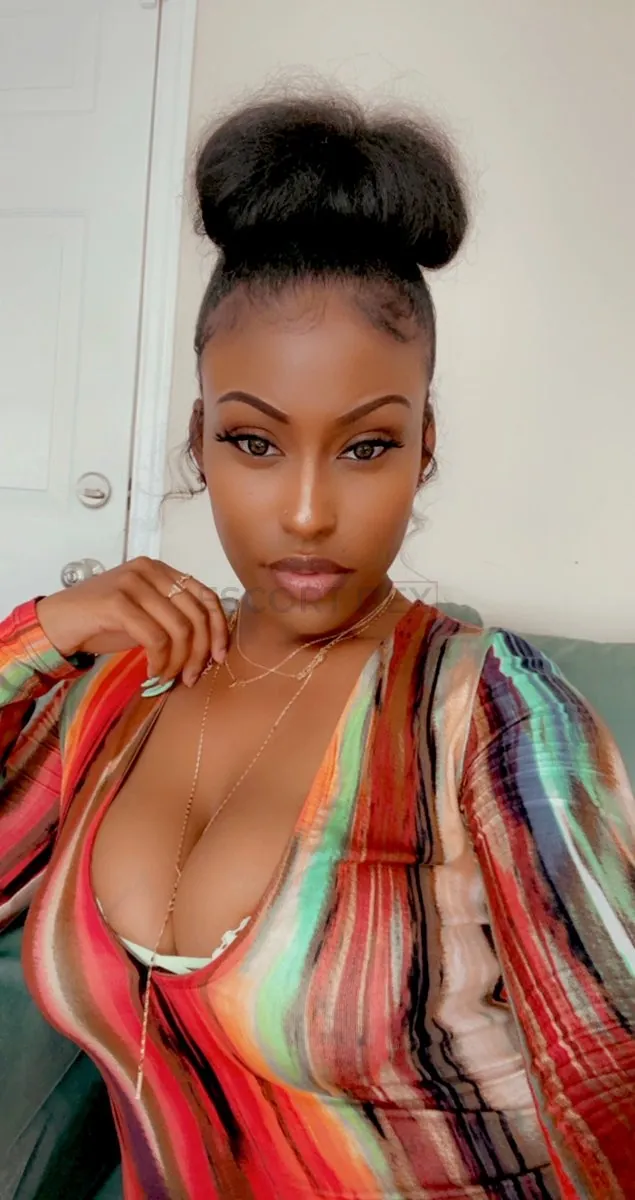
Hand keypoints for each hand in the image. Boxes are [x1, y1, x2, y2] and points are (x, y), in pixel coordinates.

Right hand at [36, 558, 228, 686]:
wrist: (56, 623)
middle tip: (191, 677)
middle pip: (196, 614)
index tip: (219, 657)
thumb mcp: (145, 616)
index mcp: (162, 570)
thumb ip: (174, 618)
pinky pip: (155, 637)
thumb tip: (210, 644)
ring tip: (166, 677)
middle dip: (200, 652)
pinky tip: (152, 672)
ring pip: (179, 628)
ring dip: (177, 661)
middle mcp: (150, 570)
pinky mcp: (117, 602)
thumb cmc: (102, 623)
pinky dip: (159, 660)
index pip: (206, 595)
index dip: (219, 628)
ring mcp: (133, 582)